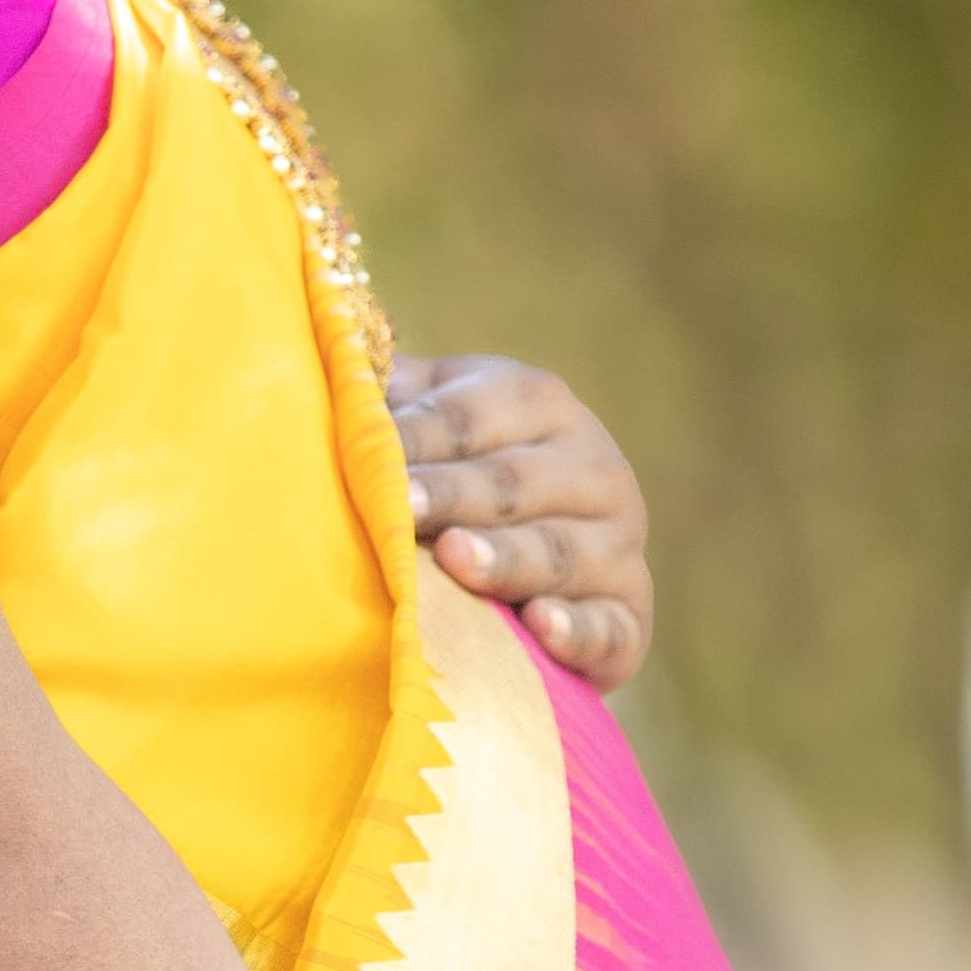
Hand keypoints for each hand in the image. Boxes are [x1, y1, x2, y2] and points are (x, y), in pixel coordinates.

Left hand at [387, 351, 654, 688]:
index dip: (416, 436)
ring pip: (556, 552)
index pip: (469, 417)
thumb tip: (343, 340)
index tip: (365, 456)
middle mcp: (593, 467)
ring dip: (505, 558)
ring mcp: (617, 545)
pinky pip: (605, 627)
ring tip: (454, 559)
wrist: (530, 574)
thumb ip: (391, 395)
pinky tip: (539, 624)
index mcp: (540, 404)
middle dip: (453, 495)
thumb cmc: (456, 479)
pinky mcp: (627, 619)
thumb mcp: (429, 425)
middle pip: (513, 482)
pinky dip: (574, 630)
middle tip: (400, 506)